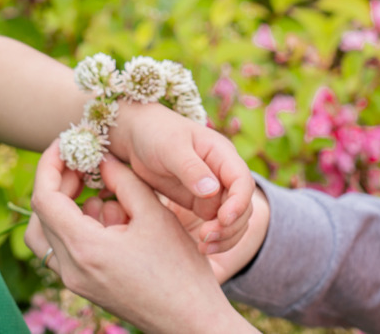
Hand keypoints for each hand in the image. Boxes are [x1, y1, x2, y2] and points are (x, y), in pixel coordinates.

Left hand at [25, 141, 256, 333]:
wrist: (192, 321)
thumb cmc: (180, 270)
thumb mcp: (154, 215)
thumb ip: (123, 182)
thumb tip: (102, 160)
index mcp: (84, 249)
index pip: (44, 198)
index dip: (50, 166)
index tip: (65, 145)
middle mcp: (71, 269)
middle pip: (42, 217)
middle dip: (59, 185)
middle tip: (85, 166)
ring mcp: (76, 282)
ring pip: (48, 237)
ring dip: (67, 208)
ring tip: (105, 195)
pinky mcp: (86, 288)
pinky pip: (65, 252)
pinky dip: (78, 229)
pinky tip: (114, 219)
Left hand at [108, 102, 254, 253]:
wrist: (136, 136)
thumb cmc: (155, 133)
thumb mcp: (170, 146)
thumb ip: (190, 168)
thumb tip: (212, 190)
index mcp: (222, 155)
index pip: (242, 181)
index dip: (239, 202)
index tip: (222, 219)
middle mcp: (223, 173)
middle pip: (242, 206)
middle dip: (230, 226)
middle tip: (207, 239)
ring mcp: (214, 190)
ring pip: (233, 220)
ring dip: (225, 236)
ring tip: (204, 247)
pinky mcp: (201, 203)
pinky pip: (216, 225)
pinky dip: (214, 238)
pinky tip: (199, 247)